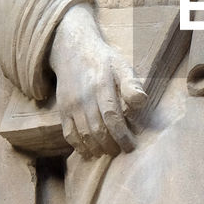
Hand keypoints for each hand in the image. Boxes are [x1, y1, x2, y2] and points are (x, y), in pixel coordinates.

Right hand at [50, 4, 146, 157]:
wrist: (73, 51)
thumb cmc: (103, 61)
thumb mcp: (121, 66)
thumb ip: (131, 84)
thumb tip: (141, 101)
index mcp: (101, 86)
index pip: (112, 118)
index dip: (122, 135)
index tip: (130, 146)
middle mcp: (84, 97)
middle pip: (98, 130)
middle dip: (111, 145)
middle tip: (121, 152)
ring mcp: (71, 105)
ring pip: (84, 134)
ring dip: (97, 148)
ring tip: (108, 152)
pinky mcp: (62, 110)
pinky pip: (69, 134)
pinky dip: (79, 146)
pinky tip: (90, 152)